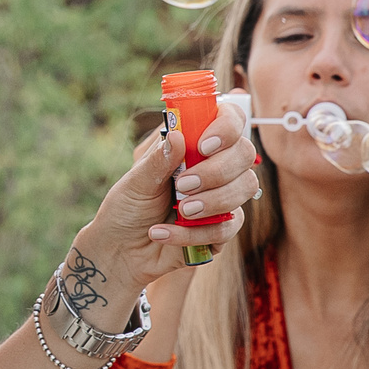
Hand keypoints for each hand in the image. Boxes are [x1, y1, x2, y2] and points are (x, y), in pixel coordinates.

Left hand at [71, 119, 260, 299]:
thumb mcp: (136, 182)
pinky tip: (162, 233)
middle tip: (183, 185)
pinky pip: (228, 227)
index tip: (204, 146)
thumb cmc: (128, 207)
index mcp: (193, 143)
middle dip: (217, 170)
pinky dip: (194, 233)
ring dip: (212, 201)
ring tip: (180, 212)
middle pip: (245, 153)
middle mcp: (214, 165)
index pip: (230, 118)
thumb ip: (158, 161)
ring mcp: (222, 196)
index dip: (226, 126)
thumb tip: (178, 136)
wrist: (122, 250)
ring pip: (245, 188)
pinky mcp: (222, 228)